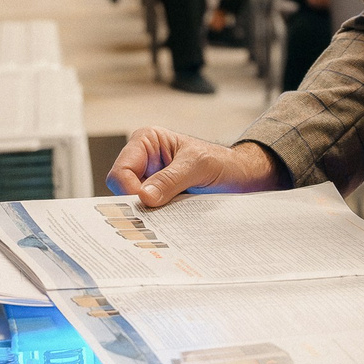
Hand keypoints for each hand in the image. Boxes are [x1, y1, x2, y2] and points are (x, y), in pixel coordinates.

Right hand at [107, 130, 282, 207]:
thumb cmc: (222, 162)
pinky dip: (156, 220)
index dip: (130, 190)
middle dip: (136, 204)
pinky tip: (170, 222)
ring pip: (133, 205)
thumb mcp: (198, 166)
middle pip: (122, 189)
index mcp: (147, 141)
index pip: (121, 170)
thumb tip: (145, 197)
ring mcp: (150, 182)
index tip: (147, 203)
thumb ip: (171, 179)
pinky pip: (148, 214)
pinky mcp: (158, 200)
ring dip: (148, 214)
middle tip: (154, 217)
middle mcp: (144, 161)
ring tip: (170, 216)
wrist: (242, 178)